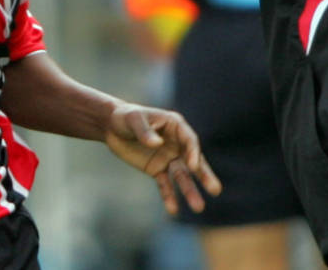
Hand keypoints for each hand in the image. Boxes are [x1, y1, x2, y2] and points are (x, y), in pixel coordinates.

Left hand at [105, 103, 221, 214]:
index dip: (193, 153)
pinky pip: (165, 184)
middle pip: (193, 161)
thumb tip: (157, 144)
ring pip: (182, 176)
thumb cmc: (126, 117)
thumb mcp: (134, 120)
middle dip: (203, 175)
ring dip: (190, 191)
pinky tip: (173, 210)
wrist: (112, 126)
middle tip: (215, 190)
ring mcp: (168, 158)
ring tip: (199, 207)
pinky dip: (169, 196)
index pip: (190, 141)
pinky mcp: (157, 170)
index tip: (193, 166)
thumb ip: (144, 131)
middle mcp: (176, 143)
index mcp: (176, 126)